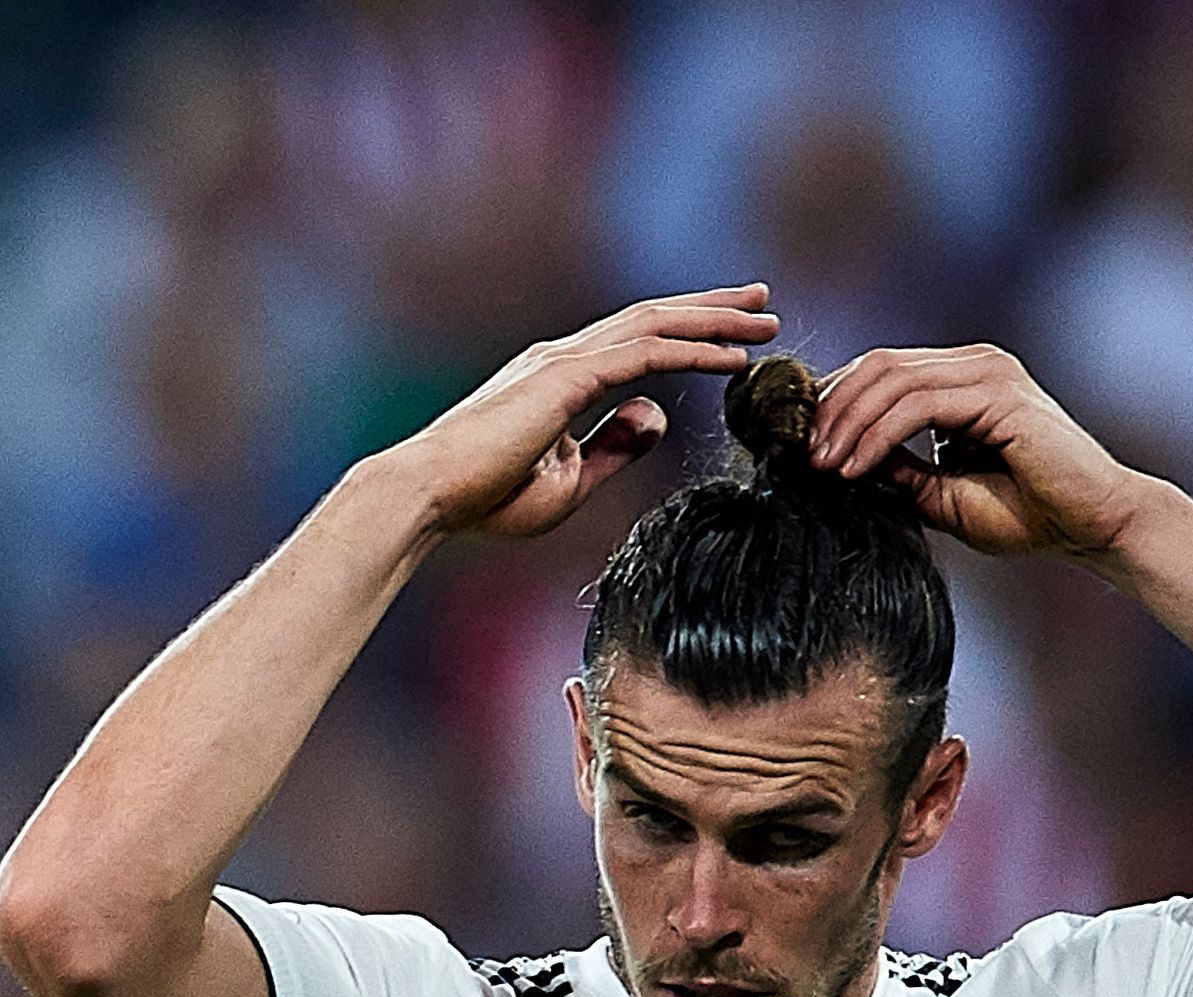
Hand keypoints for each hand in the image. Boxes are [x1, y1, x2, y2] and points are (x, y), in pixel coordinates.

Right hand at [392, 287, 778, 541]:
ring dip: (716, 320)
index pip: (633, 342)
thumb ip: (614, 447)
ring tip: (766, 319)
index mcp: (556, 378)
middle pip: (653, 317)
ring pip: (657, 325)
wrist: (427, 495)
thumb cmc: (483, 499)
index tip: (731, 336)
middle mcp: (563, 356)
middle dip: (712, 308)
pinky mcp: (568, 379)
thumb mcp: (569, 480)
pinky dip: (695, 351)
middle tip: (762, 300)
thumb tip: (656, 414)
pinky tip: (734, 358)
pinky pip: (647, 354)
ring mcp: (564, 362)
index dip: (685, 332)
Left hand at [804, 342, 1161, 558]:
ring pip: (891, 379)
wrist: (1088, 526)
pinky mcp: (1000, 394)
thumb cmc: (1025, 514)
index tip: (799, 448)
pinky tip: (854, 469)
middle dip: (830, 410)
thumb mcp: (938, 494)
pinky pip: (918, 404)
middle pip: (878, 365)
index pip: (880, 372)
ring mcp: (990, 373)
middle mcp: (975, 364)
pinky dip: (876, 436)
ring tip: (822, 467)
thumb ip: (895, 469)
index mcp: (961, 379)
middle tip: (802, 457)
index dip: (832, 404)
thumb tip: (837, 461)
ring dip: (846, 424)